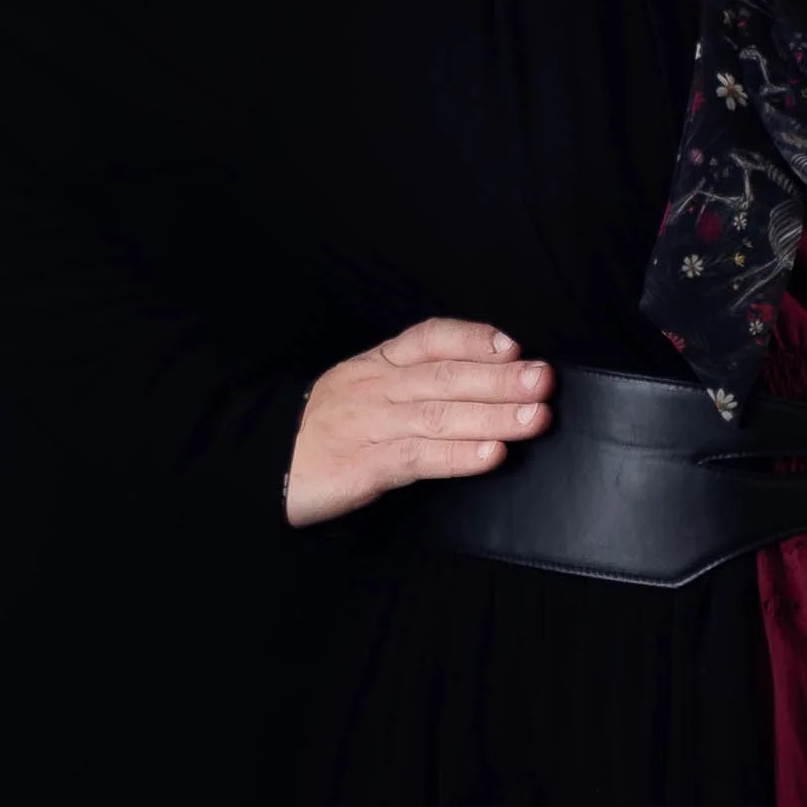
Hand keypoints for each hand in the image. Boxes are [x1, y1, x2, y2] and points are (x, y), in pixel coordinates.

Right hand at [284, 317, 557, 527]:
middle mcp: (376, 389)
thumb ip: (416, 386)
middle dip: (501, 378)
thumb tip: (490, 383)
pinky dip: (460, 456)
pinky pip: (419, 458)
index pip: (429, 339)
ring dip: (494, 415)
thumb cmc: (326, 431)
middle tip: (544, 380)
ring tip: (536, 418)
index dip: (472, 339)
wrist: (261, 467)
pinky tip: (493, 455)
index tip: (513, 344)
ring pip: (439, 416)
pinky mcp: (362, 466)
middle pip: (445, 377)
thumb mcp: (365, 392)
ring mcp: (369, 426)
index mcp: (377, 365)